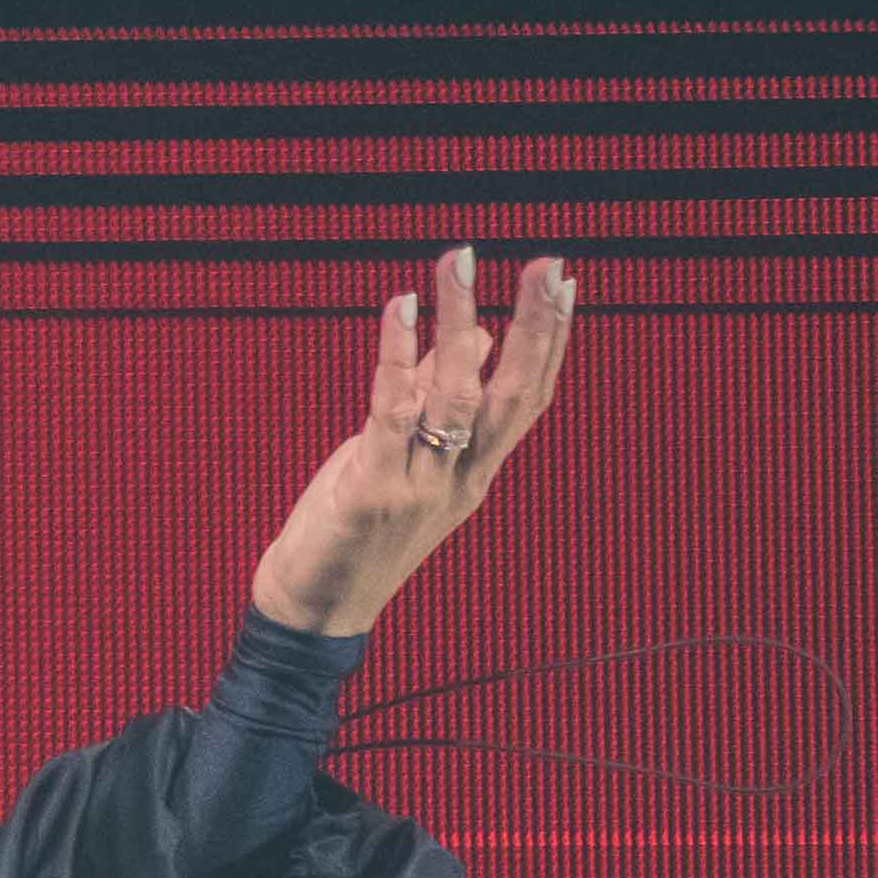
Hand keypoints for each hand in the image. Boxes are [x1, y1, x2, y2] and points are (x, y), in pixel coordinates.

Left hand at [251, 245, 578, 635]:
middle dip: (535, 326)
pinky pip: (391, 411)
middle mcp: (459, 479)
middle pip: (512, 393)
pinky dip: (397, 354)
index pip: (529, 398)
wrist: (312, 614)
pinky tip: (400, 307)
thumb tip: (476, 336)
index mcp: (475, 472)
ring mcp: (419, 487)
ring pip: (455, 395)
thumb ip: (434, 400)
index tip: (565, 283)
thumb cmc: (353, 533)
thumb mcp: (403, 462)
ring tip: (459, 264)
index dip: (553, 341)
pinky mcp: (373, 491)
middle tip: (545, 263)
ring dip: (458, 323)